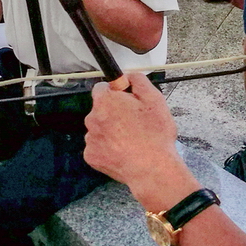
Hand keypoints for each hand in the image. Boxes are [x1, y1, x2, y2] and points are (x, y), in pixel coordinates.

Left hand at [82, 73, 191, 204]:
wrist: (153, 169)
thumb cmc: (155, 135)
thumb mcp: (155, 100)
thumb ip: (138, 81)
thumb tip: (128, 76)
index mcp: (105, 101)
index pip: (102, 89)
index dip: (117, 94)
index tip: (127, 102)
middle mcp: (92, 117)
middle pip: (100, 110)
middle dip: (114, 114)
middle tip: (135, 124)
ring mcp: (90, 138)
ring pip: (100, 129)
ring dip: (111, 132)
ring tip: (132, 141)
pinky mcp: (91, 156)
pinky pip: (99, 147)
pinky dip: (109, 149)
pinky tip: (124, 153)